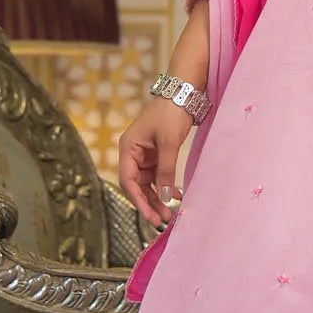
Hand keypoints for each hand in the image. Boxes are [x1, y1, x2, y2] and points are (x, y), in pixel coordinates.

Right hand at [118, 100, 194, 227]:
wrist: (184, 92)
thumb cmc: (171, 113)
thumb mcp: (169, 144)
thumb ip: (166, 171)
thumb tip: (165, 197)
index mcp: (128, 148)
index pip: (128, 180)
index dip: (138, 200)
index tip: (150, 215)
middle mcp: (133, 152)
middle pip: (137, 184)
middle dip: (149, 202)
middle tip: (162, 220)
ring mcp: (146, 153)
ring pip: (148, 182)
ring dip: (157, 197)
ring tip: (169, 213)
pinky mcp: (158, 153)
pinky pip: (159, 175)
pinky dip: (165, 186)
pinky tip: (175, 196)